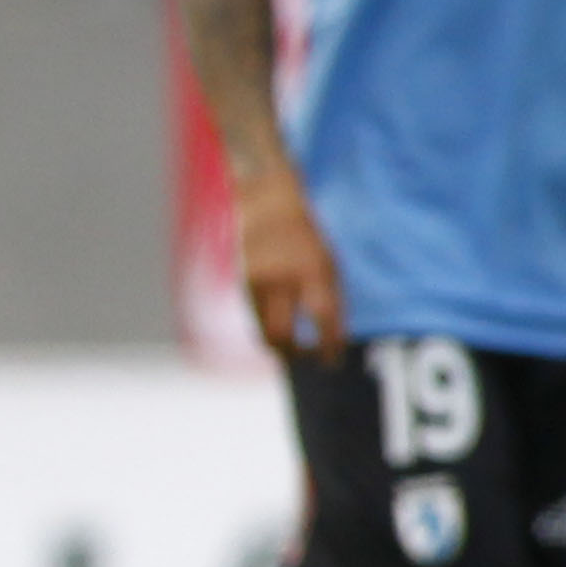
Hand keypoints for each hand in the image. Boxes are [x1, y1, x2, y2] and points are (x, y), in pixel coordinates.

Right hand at [235, 186, 344, 356]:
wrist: (264, 203)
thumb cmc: (302, 238)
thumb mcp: (326, 265)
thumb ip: (327, 301)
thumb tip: (330, 342)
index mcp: (311, 269)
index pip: (323, 319)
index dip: (328, 346)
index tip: (331, 362)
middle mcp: (279, 276)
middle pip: (280, 334)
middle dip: (292, 354)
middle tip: (302, 358)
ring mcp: (252, 280)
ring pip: (260, 329)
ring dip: (276, 342)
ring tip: (289, 347)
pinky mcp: (234, 283)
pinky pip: (251, 317)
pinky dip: (262, 325)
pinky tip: (271, 324)